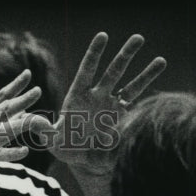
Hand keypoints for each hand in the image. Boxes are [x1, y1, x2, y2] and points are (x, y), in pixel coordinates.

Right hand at [0, 70, 40, 195]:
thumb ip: (1, 129)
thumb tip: (22, 115)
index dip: (14, 86)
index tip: (28, 74)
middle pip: (1, 111)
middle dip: (20, 100)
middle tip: (38, 90)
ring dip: (18, 125)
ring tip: (36, 119)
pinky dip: (9, 153)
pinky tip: (24, 151)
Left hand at [32, 33, 166, 175]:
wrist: (83, 160)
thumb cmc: (64, 148)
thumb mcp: (52, 141)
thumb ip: (44, 130)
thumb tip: (33, 121)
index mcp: (78, 96)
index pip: (87, 70)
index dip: (94, 54)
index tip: (103, 35)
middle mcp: (98, 96)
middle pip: (113, 71)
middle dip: (125, 55)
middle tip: (138, 37)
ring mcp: (113, 105)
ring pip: (131, 85)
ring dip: (146, 73)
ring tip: (162, 60)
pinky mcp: (125, 118)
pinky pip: (138, 105)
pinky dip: (150, 97)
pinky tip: (161, 93)